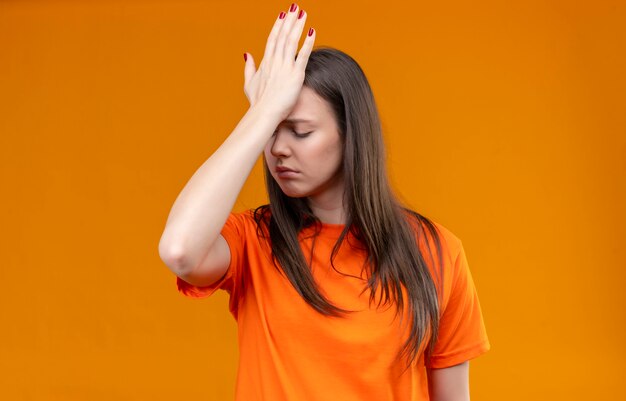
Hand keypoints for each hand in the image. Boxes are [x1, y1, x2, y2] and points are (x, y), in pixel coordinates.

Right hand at [243, 4, 315, 120]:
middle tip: (295, 7)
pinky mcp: (296, 75)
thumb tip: (247, 54)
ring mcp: (285, 67)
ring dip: (297, 26)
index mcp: (265, 62)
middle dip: (289, 20)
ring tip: (303, 14)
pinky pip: (303, 55)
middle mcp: (275, 62)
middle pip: (282, 36)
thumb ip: (248, 67)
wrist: (264, 113)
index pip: (272, 39)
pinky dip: (307, 43)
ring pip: (291, 41)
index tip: (282, 15)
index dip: (278, 26)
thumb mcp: (249, 83)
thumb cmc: (258, 102)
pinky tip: (312, 32)